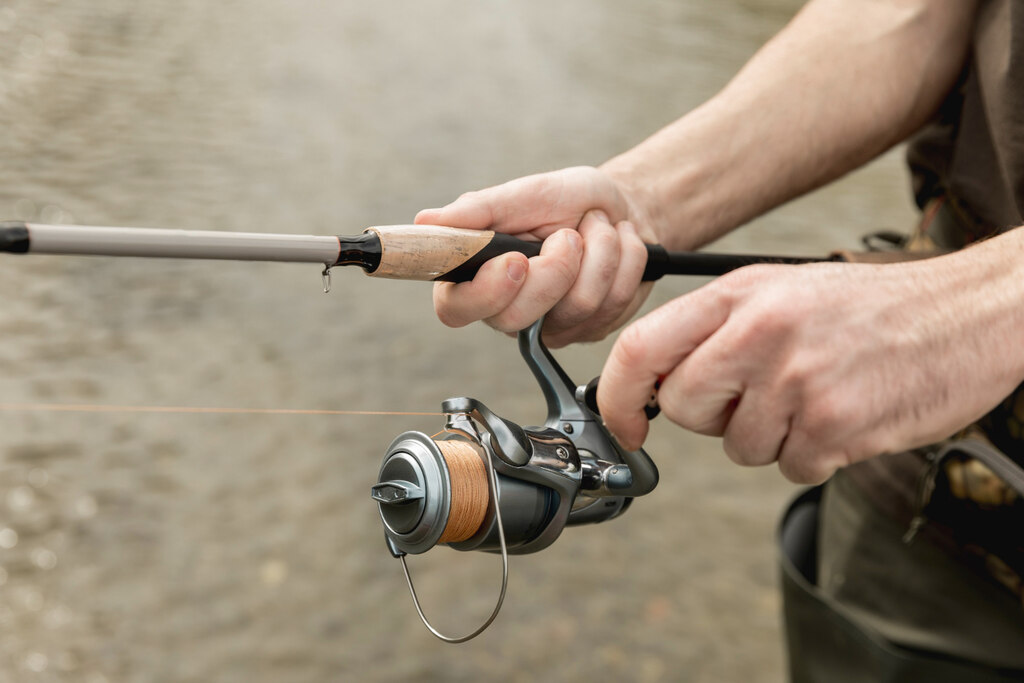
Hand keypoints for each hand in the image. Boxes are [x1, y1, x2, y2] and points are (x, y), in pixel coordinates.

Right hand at [416, 166, 656, 347]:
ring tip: (598, 227)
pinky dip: (625, 261)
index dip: (484, 292)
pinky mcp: (591, 330)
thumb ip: (481, 210)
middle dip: (556, 268)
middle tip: (569, 234)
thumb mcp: (529, 192)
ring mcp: (551, 326)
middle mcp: (510, 308)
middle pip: (518, 317)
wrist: (625, 207)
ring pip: (576, 308)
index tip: (516, 260)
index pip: (456, 308)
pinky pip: (613, 305)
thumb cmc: (569, 199)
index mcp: (478, 275)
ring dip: (600, 252)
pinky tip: (619, 246)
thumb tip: (425, 222)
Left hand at [597, 251, 1023, 482]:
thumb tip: (653, 382)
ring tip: (815, 393)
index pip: (640, 348)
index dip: (615, 394)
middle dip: (711, 415)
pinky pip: (789, 467)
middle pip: (683, 408)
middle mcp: (760, 334)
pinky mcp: (835, 427)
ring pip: (738, 446)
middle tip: (757, 394)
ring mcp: (798, 382)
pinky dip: (813, 453)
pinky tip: (843, 414)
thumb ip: (714, 328)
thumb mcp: (780, 289)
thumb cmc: (868, 306)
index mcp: (738, 294)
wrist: (968, 313)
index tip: (623, 423)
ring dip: (771, 434)